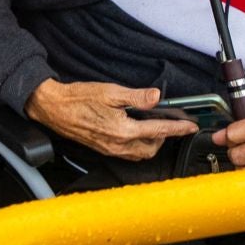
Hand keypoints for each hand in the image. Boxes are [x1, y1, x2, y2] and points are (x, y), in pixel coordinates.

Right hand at [24, 79, 199, 160]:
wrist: (54, 108)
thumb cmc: (78, 98)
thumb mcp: (110, 91)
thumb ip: (136, 96)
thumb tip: (157, 97)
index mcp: (123, 130)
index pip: (159, 131)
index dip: (178, 128)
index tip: (191, 126)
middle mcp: (118, 145)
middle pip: (152, 148)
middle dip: (165, 137)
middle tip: (169, 123)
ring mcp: (110, 150)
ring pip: (140, 153)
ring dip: (151, 143)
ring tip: (152, 127)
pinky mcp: (103, 149)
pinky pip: (128, 154)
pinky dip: (138, 146)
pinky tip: (134, 132)